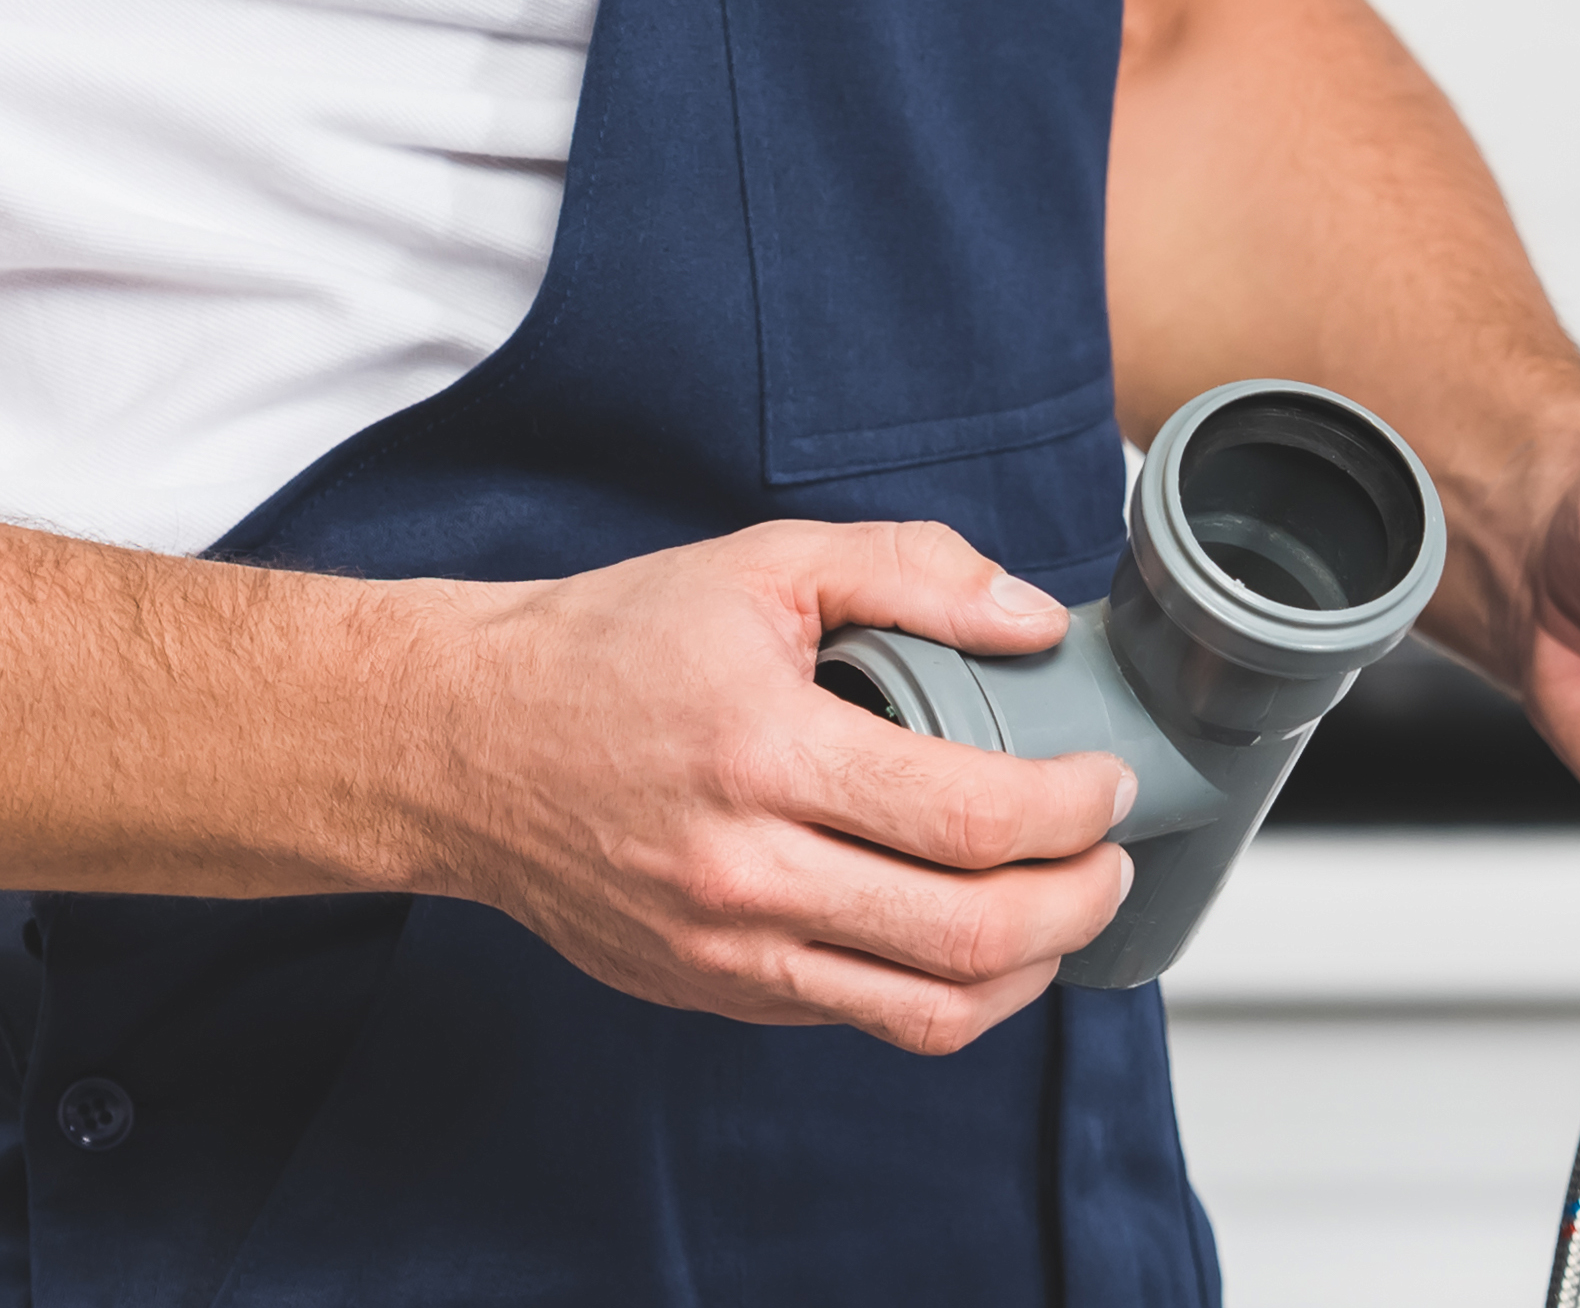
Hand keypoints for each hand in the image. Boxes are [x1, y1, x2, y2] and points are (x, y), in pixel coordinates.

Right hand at [403, 522, 1140, 1054]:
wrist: (466, 745)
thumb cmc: (610, 646)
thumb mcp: (762, 562)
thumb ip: (909, 571)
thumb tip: (1032, 621)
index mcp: (767, 751)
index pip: (969, 817)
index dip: (1072, 809)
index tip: (1110, 782)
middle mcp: (746, 871)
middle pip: (968, 935)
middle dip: (1078, 902)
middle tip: (1113, 859)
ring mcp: (727, 949)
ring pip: (925, 1009)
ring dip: (1028, 972)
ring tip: (1063, 915)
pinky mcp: (713, 992)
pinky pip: (857, 1018)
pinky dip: (940, 992)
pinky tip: (970, 939)